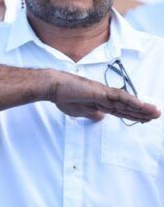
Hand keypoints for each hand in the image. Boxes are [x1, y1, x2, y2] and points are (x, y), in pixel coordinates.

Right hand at [45, 70, 160, 122]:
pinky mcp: (101, 91)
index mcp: (100, 103)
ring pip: (127, 101)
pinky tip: (142, 105)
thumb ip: (92, 114)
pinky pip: (119, 97)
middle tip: (156, 115)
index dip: (133, 115)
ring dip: (142, 107)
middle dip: (142, 112)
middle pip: (127, 106)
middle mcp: (105, 97)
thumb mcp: (79, 111)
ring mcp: (104, 93)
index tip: (145, 119)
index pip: (121, 110)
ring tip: (155, 111)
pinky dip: (131, 101)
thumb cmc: (63, 97)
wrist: (53, 87)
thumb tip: (101, 117)